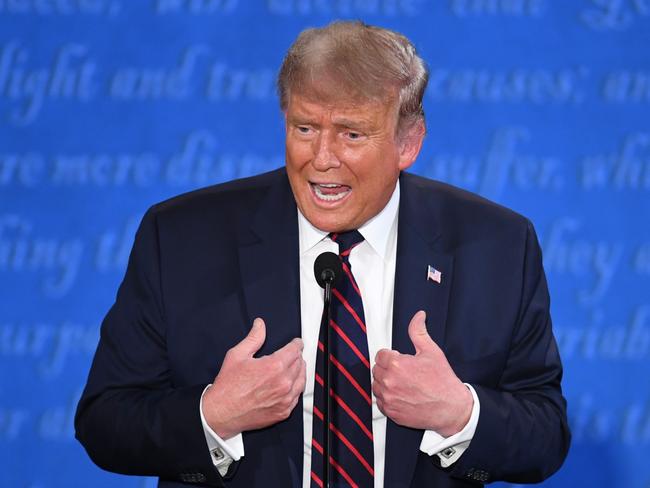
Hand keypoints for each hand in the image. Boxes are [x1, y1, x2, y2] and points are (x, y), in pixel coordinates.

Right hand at [202, 318, 305, 438]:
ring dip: (299, 371)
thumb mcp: (237, 355)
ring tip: (293, 367)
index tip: (296, 343)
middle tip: (292, 354)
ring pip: (301, 380)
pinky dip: (295, 388)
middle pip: (300, 363)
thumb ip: (253, 338)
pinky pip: (297, 396)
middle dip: (297, 356)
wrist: (222, 413)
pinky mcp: (283, 411)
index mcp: (274, 367)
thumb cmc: (227, 386)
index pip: (295, 350)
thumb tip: (260, 325)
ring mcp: (285, 399)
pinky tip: (289, 384)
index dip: (296, 344)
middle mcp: (283, 383)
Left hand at [372, 310, 472, 436]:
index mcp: (396, 364)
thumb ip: (419, 331)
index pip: (380, 355)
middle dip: (388, 369)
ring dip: (386, 384)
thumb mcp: (432, 351)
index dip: (391, 356)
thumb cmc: (443, 380)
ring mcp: (389, 398)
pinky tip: (402, 396)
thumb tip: (418, 316)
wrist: (451, 408)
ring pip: (377, 386)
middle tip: (404, 372)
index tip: (400, 360)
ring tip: (403, 384)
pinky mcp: (391, 412)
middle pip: (377, 370)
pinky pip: (380, 402)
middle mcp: (389, 381)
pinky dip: (388, 399)